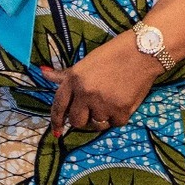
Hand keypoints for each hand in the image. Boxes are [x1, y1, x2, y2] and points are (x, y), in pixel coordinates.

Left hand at [41, 36, 158, 137]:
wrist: (142, 52)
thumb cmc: (112, 54)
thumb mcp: (85, 62)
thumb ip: (65, 74)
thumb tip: (43, 72)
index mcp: (74, 79)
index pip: (59, 105)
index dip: (56, 121)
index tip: (57, 132)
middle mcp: (85, 93)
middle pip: (76, 121)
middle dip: (82, 118)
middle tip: (92, 109)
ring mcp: (103, 104)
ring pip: (96, 124)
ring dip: (101, 117)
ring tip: (109, 100)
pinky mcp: (120, 112)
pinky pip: (113, 124)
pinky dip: (117, 117)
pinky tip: (121, 101)